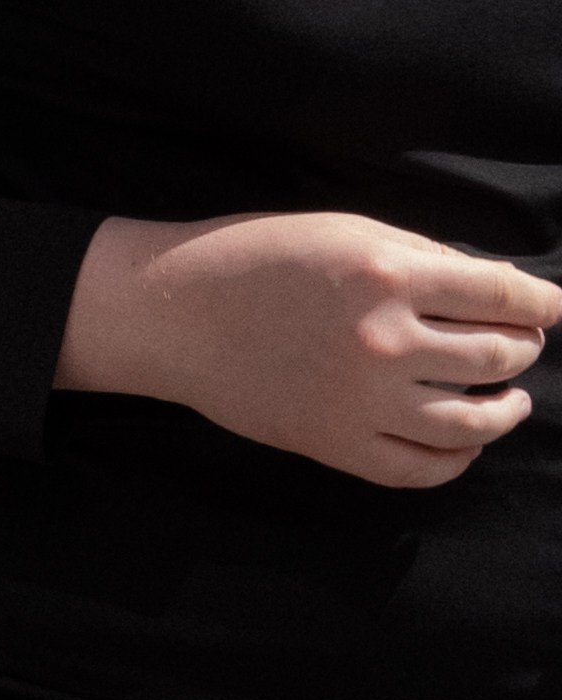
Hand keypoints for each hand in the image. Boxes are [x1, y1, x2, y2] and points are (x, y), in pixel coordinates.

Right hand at [57, 211, 561, 488]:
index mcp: (389, 276)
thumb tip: (497, 290)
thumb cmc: (258, 258)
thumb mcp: (348, 231)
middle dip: (525, 349)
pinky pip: (421, 468)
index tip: (554, 308)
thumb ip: (425, 257)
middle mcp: (383, 342)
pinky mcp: (335, 445)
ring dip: (507, 407)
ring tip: (511, 398)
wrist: (174, 315)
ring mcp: (360, 402)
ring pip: (472, 421)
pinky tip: (467, 441)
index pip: (504, 296)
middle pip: (497, 357)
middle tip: (526, 344)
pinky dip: (459, 458)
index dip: (543, 304)